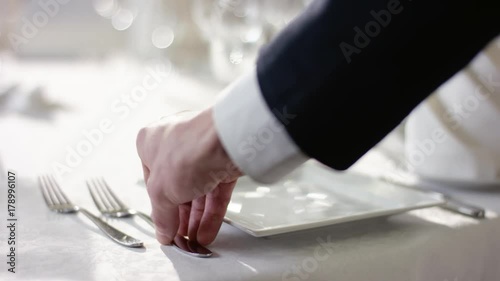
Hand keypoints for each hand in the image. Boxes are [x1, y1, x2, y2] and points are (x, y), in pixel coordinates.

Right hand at [136, 108, 241, 244]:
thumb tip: (163, 231)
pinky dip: (212, 213)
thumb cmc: (188, 152)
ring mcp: (202, 153)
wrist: (226, 142)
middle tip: (181, 237)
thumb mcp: (161, 192)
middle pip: (177, 188)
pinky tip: (207, 231)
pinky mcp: (224, 162)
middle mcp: (177, 145)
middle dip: (180, 217)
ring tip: (195, 240)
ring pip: (198, 191)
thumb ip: (161, 216)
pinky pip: (216, 192)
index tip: (164, 227)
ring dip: (197, 219)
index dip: (160, 208)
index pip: (153, 182)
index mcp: (151, 143)